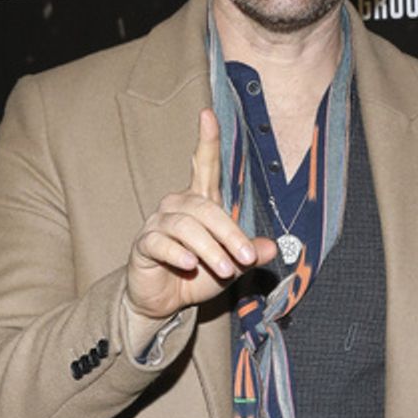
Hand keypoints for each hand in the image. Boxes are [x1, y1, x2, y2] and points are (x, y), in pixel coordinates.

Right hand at [125, 108, 277, 321]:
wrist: (164, 302)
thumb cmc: (196, 277)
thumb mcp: (230, 266)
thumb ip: (248, 255)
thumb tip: (272, 248)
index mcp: (200, 203)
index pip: (204, 166)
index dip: (206, 141)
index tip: (208, 115)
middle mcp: (177, 205)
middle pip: (205, 207)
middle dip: (229, 232)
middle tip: (246, 257)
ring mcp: (158, 223)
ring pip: (186, 226)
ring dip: (209, 247)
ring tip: (224, 268)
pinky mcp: (144, 244)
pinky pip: (161, 242)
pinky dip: (178, 253)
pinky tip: (189, 264)